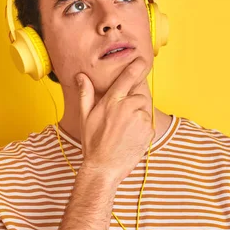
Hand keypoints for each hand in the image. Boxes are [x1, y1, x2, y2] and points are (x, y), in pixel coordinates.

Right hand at [76, 57, 154, 184]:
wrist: (104, 168)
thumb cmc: (92, 143)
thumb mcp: (85, 117)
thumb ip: (86, 94)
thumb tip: (81, 76)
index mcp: (112, 102)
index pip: (127, 78)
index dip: (136, 67)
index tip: (141, 61)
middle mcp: (128, 108)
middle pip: (139, 95)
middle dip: (133, 102)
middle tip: (121, 118)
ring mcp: (140, 119)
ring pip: (144, 109)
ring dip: (137, 115)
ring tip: (124, 130)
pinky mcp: (148, 131)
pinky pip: (147, 123)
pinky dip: (142, 127)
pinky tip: (130, 137)